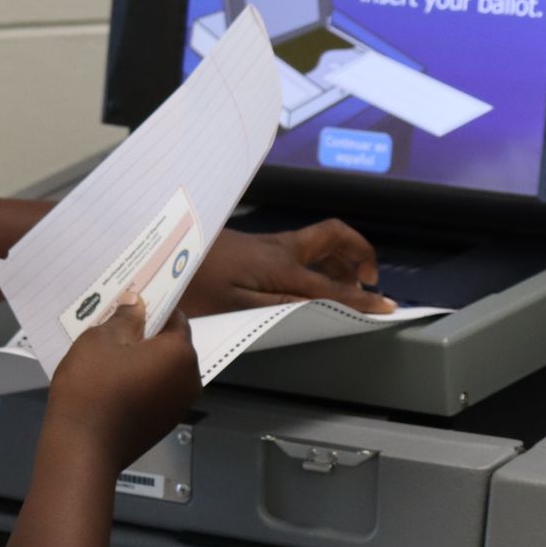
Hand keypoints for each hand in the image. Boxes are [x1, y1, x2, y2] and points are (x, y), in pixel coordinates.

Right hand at [46, 298, 201, 470]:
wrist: (82, 449)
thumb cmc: (91, 389)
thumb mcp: (101, 340)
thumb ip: (125, 318)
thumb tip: (136, 305)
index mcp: (180, 354)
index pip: (176, 317)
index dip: (154, 306)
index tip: (133, 301)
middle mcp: (189, 380)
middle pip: (172, 345)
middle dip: (147, 333)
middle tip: (115, 325)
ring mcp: (178, 406)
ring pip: (163, 369)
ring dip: (142, 358)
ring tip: (109, 352)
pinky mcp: (163, 424)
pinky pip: (156, 391)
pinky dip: (140, 381)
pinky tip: (112, 379)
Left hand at [181, 219, 394, 316]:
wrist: (159, 253)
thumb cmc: (190, 283)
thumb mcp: (237, 306)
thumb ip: (284, 306)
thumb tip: (323, 308)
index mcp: (280, 266)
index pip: (334, 286)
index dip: (363, 299)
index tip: (386, 308)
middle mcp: (279, 249)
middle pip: (335, 238)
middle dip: (360, 255)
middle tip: (370, 281)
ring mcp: (267, 245)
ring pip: (319, 241)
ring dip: (341, 257)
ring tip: (350, 281)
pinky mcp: (254, 247)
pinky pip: (300, 247)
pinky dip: (319, 259)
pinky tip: (311, 278)